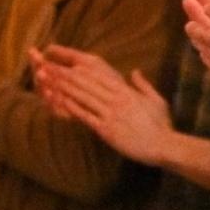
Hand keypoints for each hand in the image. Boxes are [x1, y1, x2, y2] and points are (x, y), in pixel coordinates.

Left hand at [29, 45, 173, 164]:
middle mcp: (117, 100)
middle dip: (64, 74)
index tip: (65, 62)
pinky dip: (70, 107)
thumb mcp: (156, 100)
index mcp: (127, 92)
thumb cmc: (161, 125)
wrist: (163, 146)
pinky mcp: (106, 129)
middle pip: (85, 83)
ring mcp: (110, 114)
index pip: (98, 76)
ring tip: (46, 80)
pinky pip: (85, 115)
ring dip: (62, 87)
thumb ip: (143, 85)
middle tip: (46, 66)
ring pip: (82, 96)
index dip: (79, 68)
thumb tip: (134, 72)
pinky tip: (58, 101)